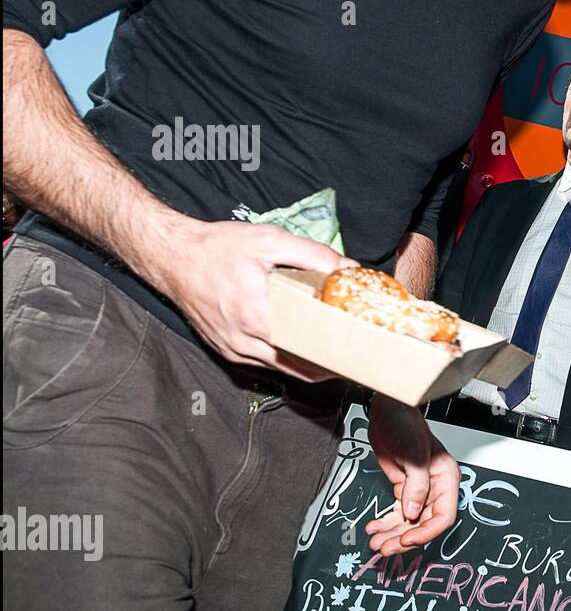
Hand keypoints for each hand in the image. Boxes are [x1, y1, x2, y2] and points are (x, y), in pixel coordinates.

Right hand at [152, 217, 353, 380]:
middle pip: (298, 367)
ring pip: (281, 369)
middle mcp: (244, 341)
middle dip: (327, 364)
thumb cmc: (217, 248)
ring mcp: (233, 349)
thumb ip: (313, 255)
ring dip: (307, 366)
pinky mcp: (226, 350)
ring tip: (335, 357)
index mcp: (257, 316)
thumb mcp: (270, 241)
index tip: (357, 349)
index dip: (336, 351)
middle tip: (353, 356)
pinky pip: (263, 363)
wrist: (173, 257)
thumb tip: (347, 268)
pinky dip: (285, 361)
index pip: (308, 347)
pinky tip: (303, 352)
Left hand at [364, 394, 458, 554]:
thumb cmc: (404, 425)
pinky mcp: (404, 489)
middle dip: (404, 539)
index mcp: (446, 478)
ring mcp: (419, 490)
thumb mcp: (413, 454)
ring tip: (375, 543)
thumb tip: (411, 513)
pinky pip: (398, 514)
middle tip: (385, 548)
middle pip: (424, 524)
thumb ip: (415, 485)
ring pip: (409, 522)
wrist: (387, 413)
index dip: (425, 532)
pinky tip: (374, 528)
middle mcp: (435, 487)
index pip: (443, 516)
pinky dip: (386, 524)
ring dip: (392, 535)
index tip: (406, 539)